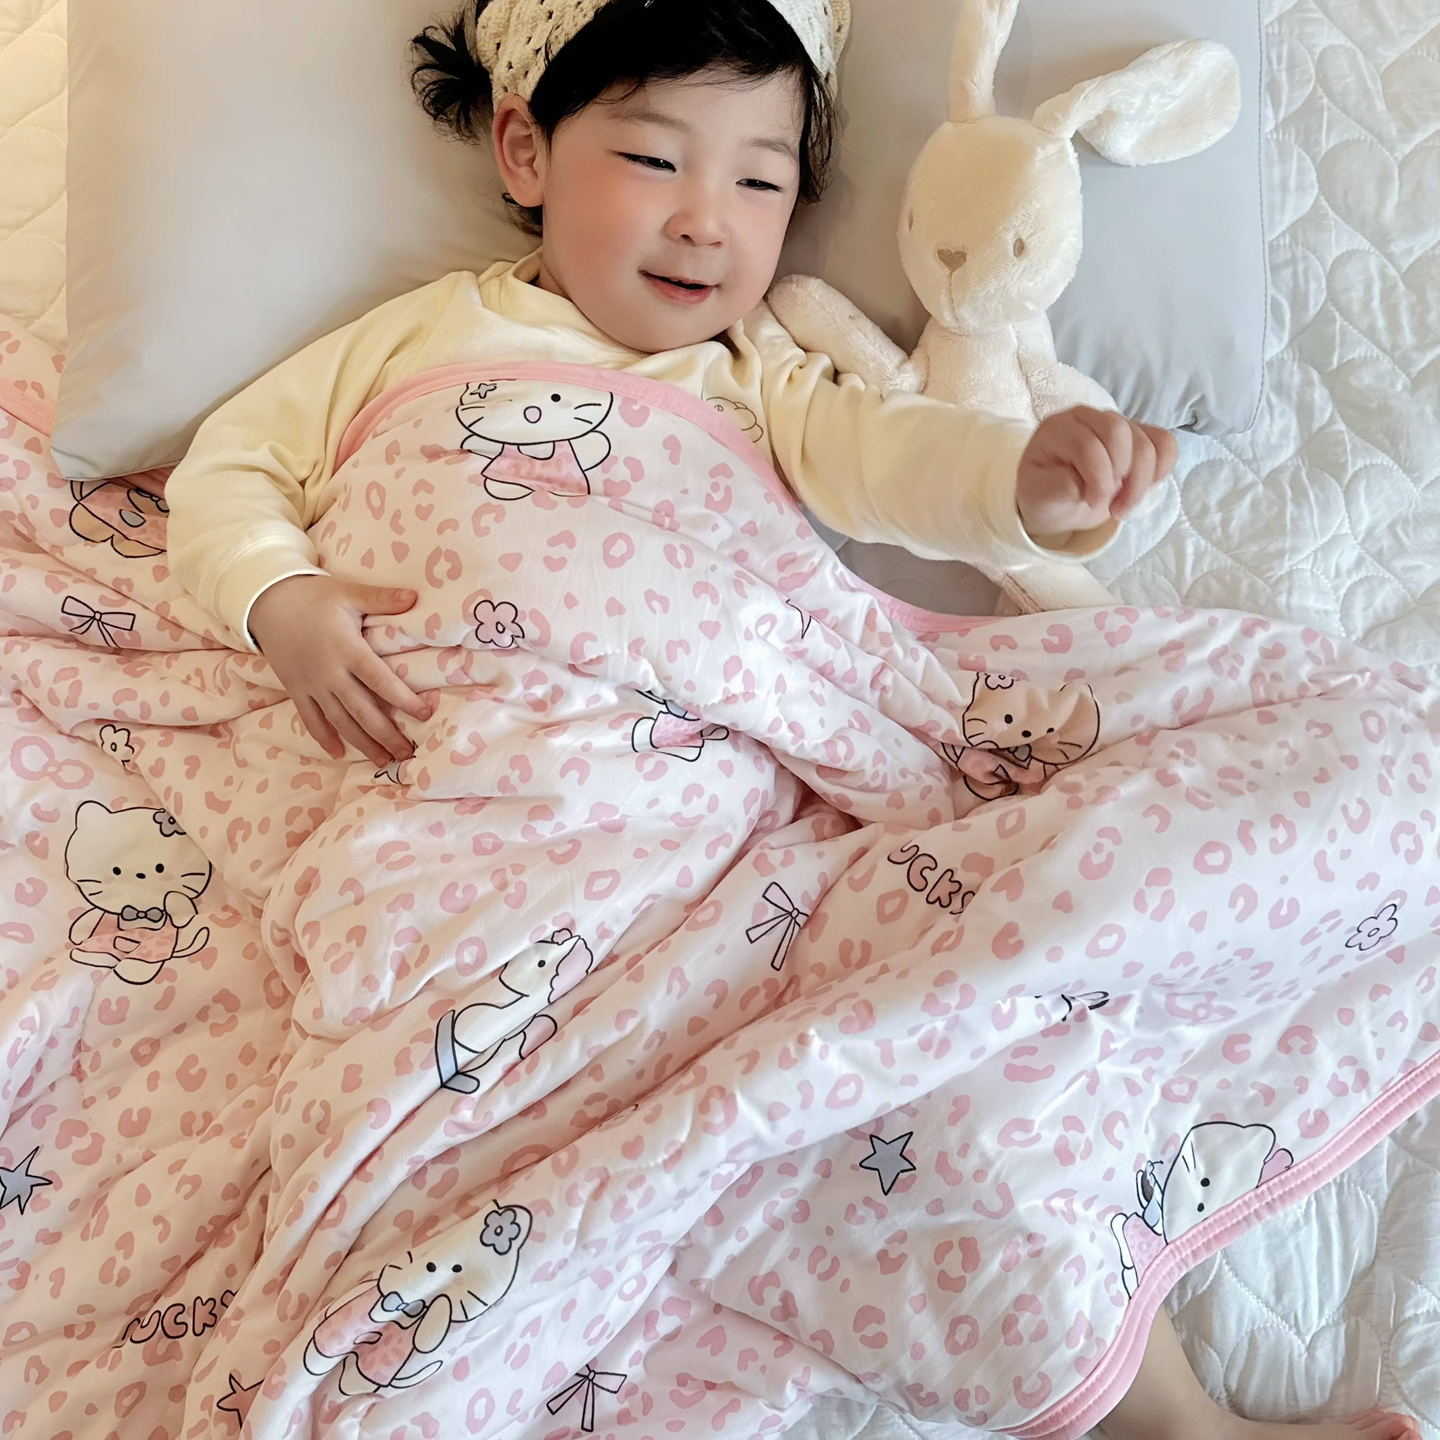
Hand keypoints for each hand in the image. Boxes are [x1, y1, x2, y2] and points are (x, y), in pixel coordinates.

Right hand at [248, 575, 431, 764]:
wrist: (267, 601)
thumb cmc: (313, 597)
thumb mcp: (348, 593)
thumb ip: (381, 599)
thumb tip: (414, 596)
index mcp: (347, 649)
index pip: (381, 680)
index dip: (404, 699)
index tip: (425, 714)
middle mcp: (330, 673)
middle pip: (362, 710)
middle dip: (386, 734)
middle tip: (408, 753)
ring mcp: (311, 685)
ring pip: (340, 721)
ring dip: (362, 743)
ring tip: (384, 760)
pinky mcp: (295, 690)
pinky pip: (310, 719)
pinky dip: (324, 737)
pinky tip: (339, 753)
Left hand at [1016, 407, 1177, 540]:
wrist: (1059, 502)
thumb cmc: (1046, 497)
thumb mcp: (1039, 499)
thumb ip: (1057, 488)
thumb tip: (1083, 483)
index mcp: (1058, 428)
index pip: (1089, 446)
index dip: (1098, 480)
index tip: (1094, 505)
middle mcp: (1088, 417)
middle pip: (1121, 433)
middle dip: (1121, 476)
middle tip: (1113, 507)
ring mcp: (1117, 423)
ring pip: (1147, 442)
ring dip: (1142, 481)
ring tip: (1123, 506)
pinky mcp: (1139, 435)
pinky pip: (1165, 444)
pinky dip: (1162, 469)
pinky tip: (1144, 488)